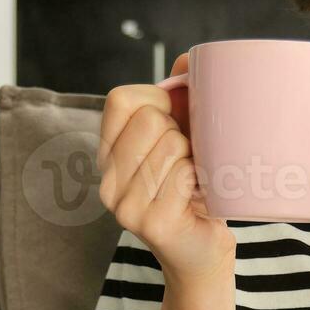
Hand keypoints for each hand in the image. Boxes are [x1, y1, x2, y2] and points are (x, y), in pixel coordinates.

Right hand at [97, 51, 235, 280]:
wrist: (202, 250)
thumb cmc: (194, 188)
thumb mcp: (183, 137)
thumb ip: (181, 95)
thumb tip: (192, 59)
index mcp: (108, 153)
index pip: (120, 99)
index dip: (157, 100)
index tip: (175, 122)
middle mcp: (107, 180)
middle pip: (150, 118)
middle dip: (182, 131)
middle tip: (189, 160)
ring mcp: (124, 205)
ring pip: (171, 144)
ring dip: (196, 157)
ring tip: (194, 181)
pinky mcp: (150, 223)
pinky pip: (184, 174)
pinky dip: (201, 179)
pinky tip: (198, 198)